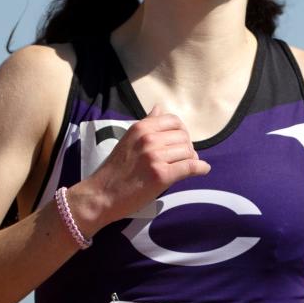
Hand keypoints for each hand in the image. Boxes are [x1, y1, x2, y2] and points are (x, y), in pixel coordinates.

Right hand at [83, 104, 210, 224]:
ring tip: (186, 166)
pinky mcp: (161, 175)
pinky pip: (191, 167)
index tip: (179, 142)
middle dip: (187, 147)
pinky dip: (201, 169)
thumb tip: (159, 107)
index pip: (174, 121)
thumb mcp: (128, 140)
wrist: (101, 195)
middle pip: (184, 137)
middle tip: (182, 157)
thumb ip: (146, 124)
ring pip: (189, 152)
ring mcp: (155, 156)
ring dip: (192, 159)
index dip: (181, 131)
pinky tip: (202, 170)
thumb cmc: (115, 170)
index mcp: (141, 128)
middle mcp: (149, 139)